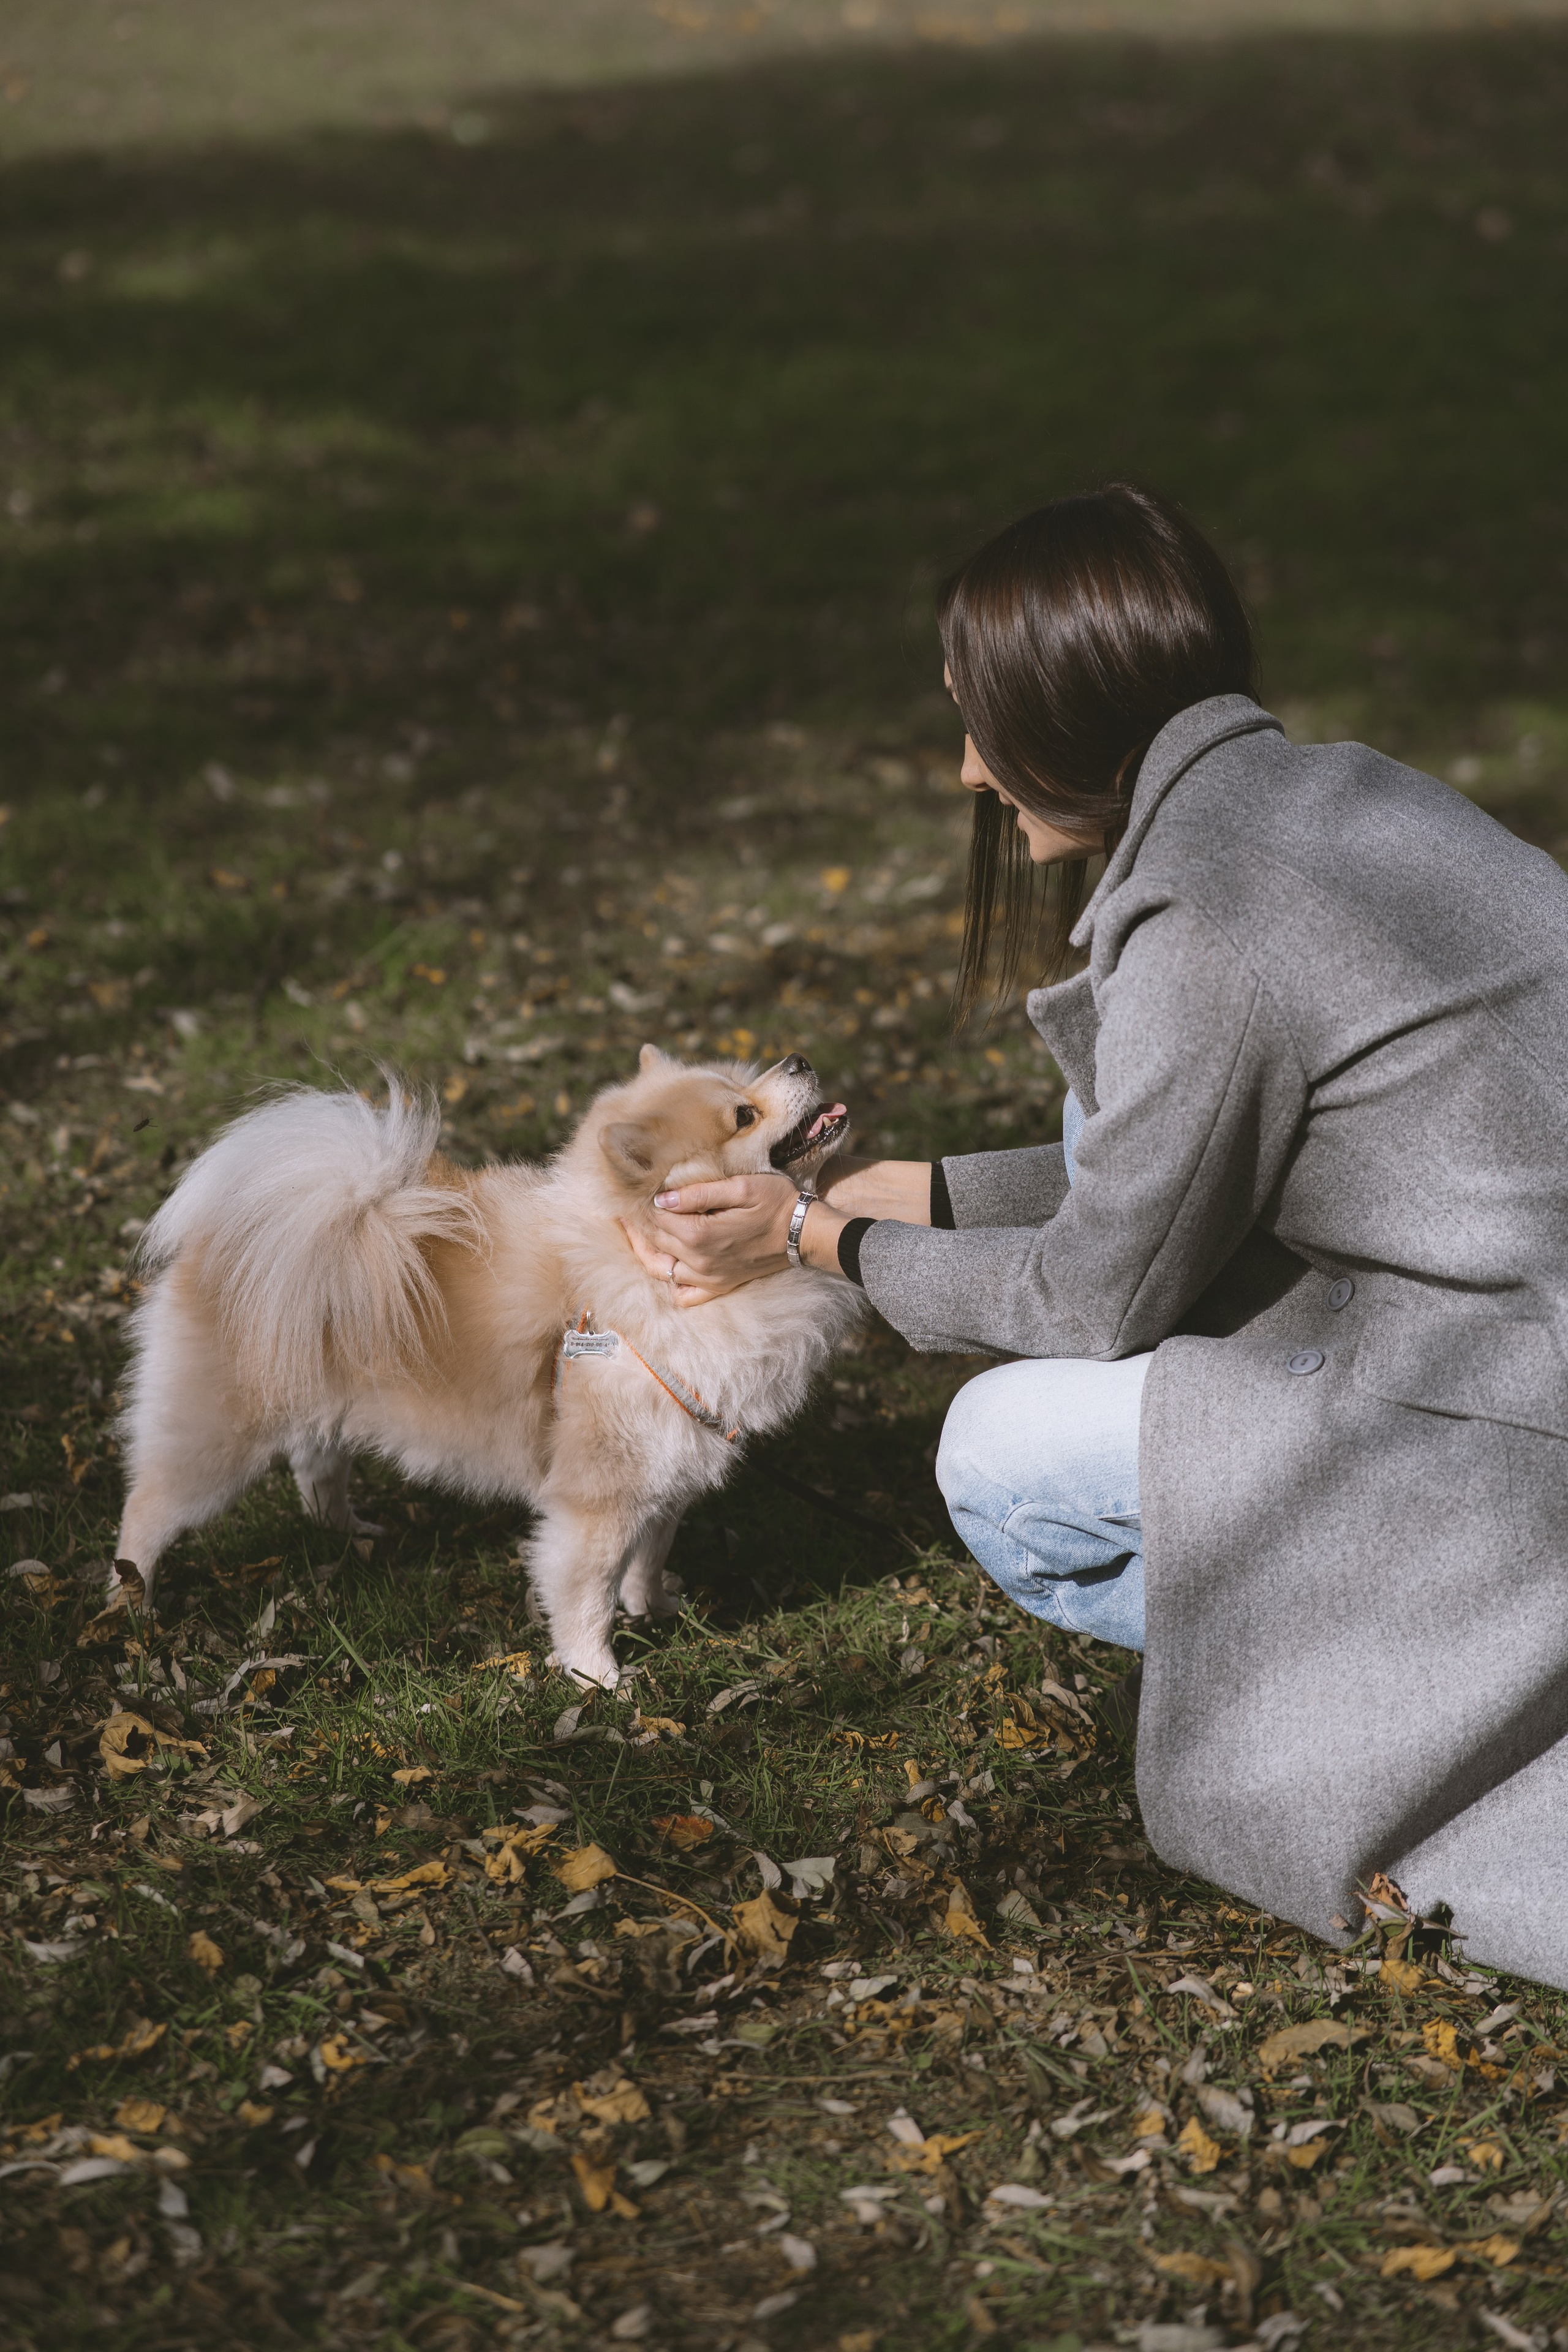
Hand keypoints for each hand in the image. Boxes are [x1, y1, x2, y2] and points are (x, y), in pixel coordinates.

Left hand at [623, 1172, 796, 1306]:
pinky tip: (669, 1264)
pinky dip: (671, 1283)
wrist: (805, 1233)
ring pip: (661, 1270)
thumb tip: (662, 1198)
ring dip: (647, 1252)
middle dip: (640, 1226)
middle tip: (629, 1211)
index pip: (658, 1220)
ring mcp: (709, 1278)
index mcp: (702, 1235)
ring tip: (640, 1234)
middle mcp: (700, 1262)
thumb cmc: (776, 1202)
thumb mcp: (740, 1187)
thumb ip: (699, 1193)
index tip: (633, 1195)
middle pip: (655, 1243)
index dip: (643, 1206)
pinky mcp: (720, 1286)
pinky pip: (684, 1295)